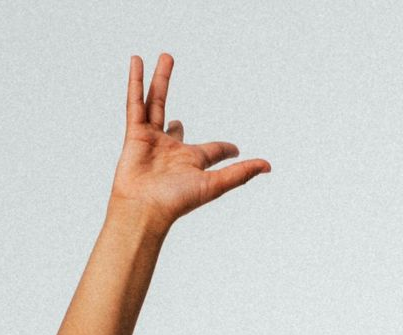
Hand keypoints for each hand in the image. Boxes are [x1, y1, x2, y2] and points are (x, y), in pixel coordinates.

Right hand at [109, 54, 269, 233]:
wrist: (145, 208)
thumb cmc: (178, 201)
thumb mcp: (214, 185)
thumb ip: (240, 173)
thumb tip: (267, 166)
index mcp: (192, 162)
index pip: (211, 150)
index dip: (224, 149)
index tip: (234, 149)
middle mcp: (171, 149)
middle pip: (173, 117)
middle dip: (174, 99)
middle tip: (173, 76)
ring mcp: (151, 140)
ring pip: (156, 103)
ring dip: (159, 80)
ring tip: (166, 57)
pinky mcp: (134, 133)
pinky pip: (135, 103)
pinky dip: (136, 83)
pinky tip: (137, 62)